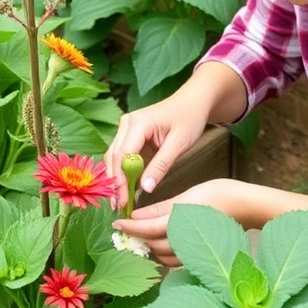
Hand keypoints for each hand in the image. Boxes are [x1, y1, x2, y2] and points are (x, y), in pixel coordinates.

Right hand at [104, 93, 207, 209]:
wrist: (192, 101)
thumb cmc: (189, 118)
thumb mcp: (179, 144)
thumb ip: (161, 166)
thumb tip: (144, 189)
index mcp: (138, 123)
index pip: (123, 156)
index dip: (120, 181)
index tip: (123, 202)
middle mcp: (126, 123)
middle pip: (114, 157)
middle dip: (115, 183)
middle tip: (118, 207)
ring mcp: (125, 127)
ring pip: (114, 157)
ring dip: (116, 178)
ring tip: (120, 201)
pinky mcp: (128, 133)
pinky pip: (121, 155)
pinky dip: (123, 172)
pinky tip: (126, 188)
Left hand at [112, 179, 307, 265]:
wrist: (247, 206)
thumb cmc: (219, 194)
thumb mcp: (186, 196)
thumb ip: (160, 209)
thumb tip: (136, 216)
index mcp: (179, 224)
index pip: (146, 230)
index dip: (129, 228)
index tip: (117, 224)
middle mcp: (185, 242)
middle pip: (152, 245)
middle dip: (138, 238)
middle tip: (127, 228)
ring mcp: (193, 252)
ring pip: (163, 256)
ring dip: (150, 247)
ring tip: (142, 234)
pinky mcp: (199, 255)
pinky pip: (175, 260)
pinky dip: (164, 253)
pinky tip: (160, 241)